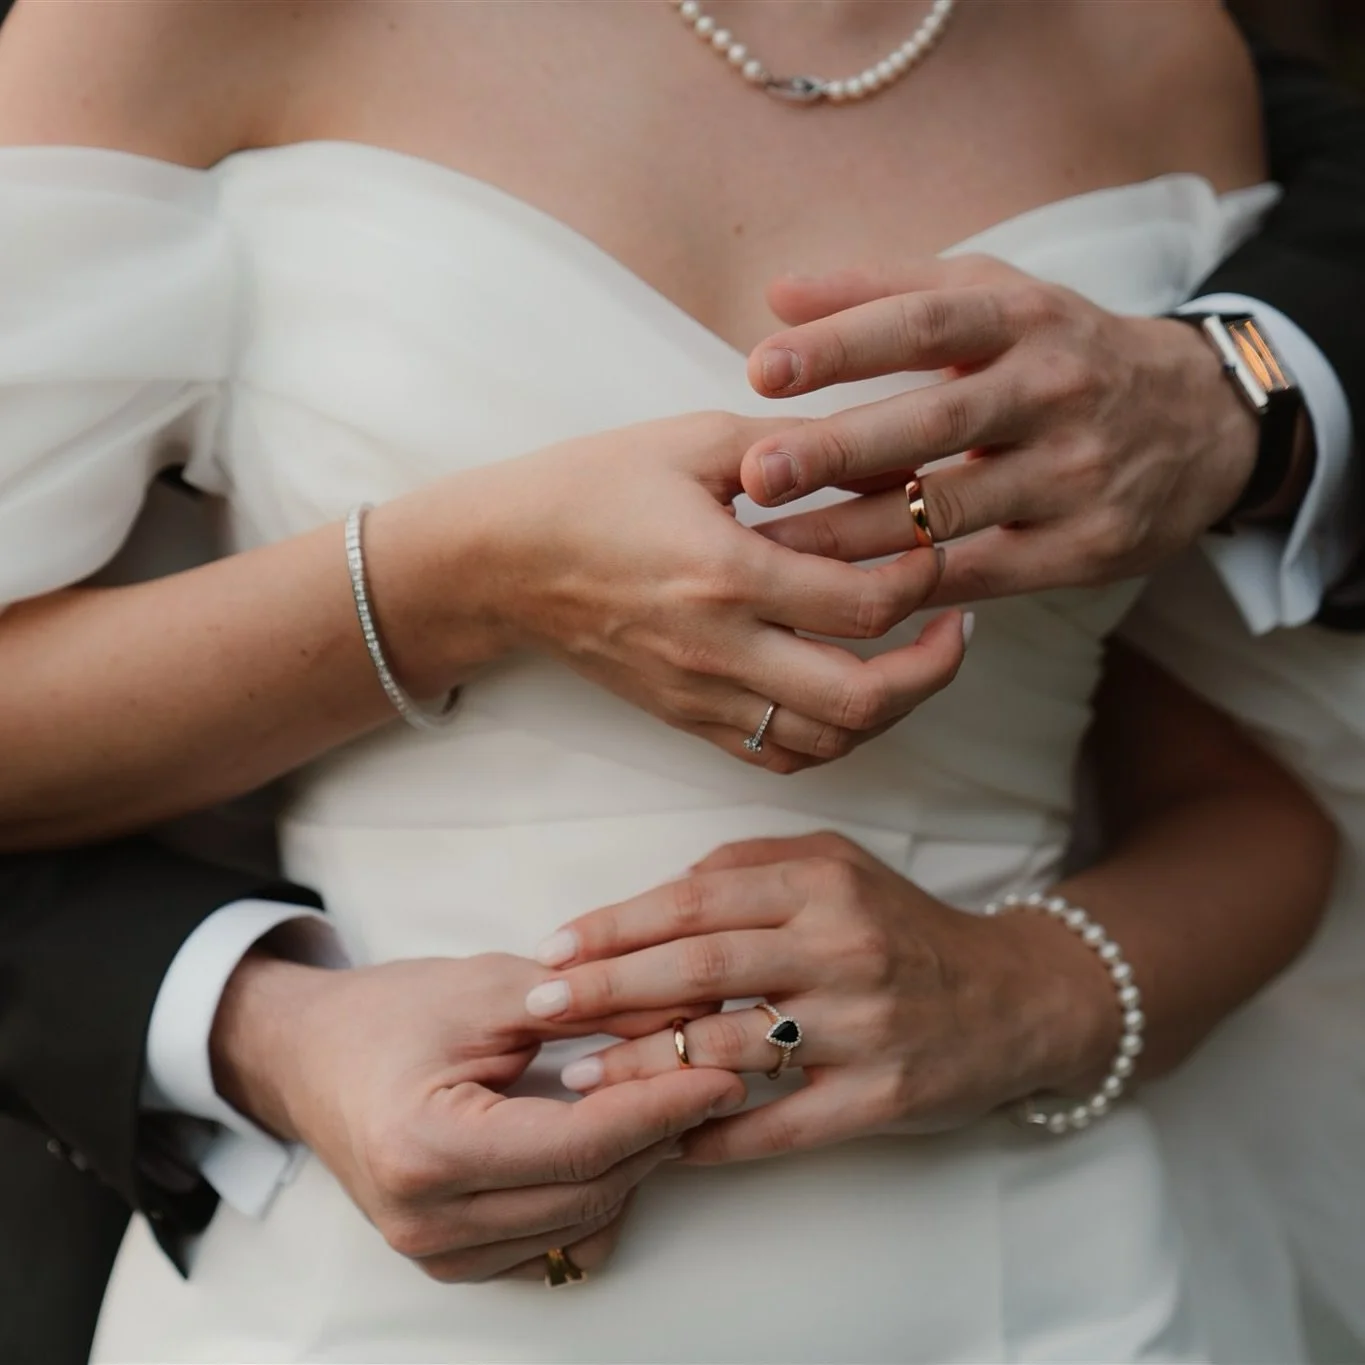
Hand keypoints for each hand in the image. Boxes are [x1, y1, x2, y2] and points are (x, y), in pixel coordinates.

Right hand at [211, 950, 744, 1280]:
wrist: (310, 1057)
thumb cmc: (388, 1014)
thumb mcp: (485, 988)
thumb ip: (585, 1002)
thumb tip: (682, 1015)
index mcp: (425, 1150)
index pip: (578, 1146)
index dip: (659, 1108)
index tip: (718, 1071)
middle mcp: (429, 1222)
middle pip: (590, 1190)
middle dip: (661, 1131)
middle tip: (711, 1071)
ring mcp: (439, 1254)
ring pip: (584, 1224)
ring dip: (636, 1163)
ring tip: (666, 1097)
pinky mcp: (454, 1262)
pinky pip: (558, 1245)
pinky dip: (600, 1195)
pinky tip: (614, 1139)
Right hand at [380, 410, 964, 774]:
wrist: (504, 562)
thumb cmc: (590, 488)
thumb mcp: (691, 441)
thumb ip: (790, 448)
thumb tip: (875, 451)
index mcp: (725, 572)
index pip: (864, 604)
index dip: (922, 577)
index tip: (934, 544)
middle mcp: (719, 648)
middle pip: (862, 699)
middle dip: (934, 669)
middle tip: (958, 627)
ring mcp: (701, 694)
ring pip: (828, 741)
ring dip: (891, 709)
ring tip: (914, 660)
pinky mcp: (687, 717)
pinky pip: (779, 755)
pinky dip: (832, 736)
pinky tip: (848, 691)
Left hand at [521, 833, 1115, 1161]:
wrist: (1017, 996)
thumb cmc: (900, 926)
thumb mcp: (837, 864)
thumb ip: (749, 866)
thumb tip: (658, 896)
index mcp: (823, 883)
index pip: (697, 899)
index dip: (617, 924)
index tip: (554, 947)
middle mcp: (844, 948)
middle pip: (701, 966)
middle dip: (606, 990)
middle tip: (539, 1009)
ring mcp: (866, 1027)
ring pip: (732, 1047)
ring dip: (644, 1068)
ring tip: (579, 1081)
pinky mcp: (885, 1098)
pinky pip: (784, 1126)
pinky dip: (718, 1137)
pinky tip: (665, 1143)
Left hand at [738, 258, 1260, 600]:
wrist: (1202, 422)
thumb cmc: (1061, 354)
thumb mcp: (995, 298)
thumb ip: (885, 292)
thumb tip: (775, 295)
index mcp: (1024, 318)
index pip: (926, 322)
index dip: (843, 345)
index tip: (762, 369)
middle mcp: (1055, 390)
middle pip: (935, 423)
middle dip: (839, 450)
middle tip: (759, 474)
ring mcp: (1076, 473)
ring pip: (949, 509)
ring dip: (855, 534)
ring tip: (773, 551)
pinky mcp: (1087, 545)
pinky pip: (981, 570)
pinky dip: (913, 583)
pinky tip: (843, 592)